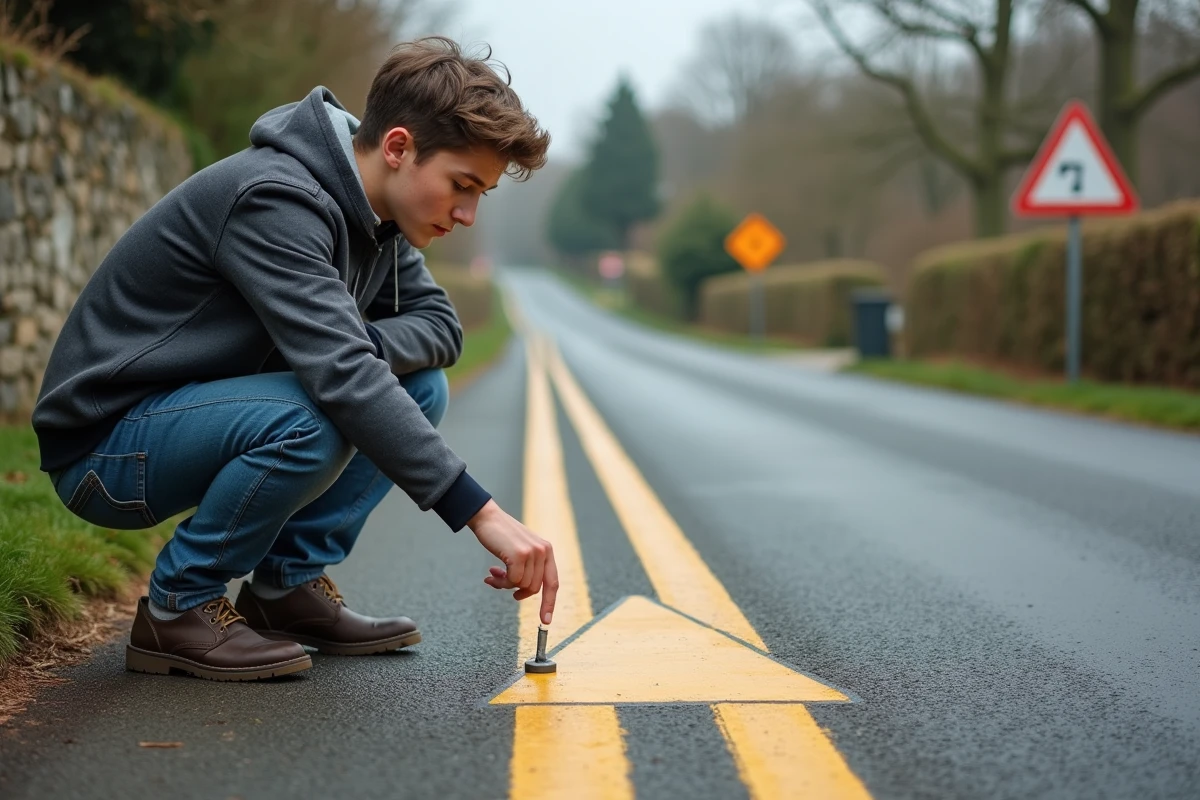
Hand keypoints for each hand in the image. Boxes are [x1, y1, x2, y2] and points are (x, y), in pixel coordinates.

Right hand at [468, 499, 558, 624]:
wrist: (487, 518)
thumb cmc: (501, 536)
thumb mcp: (520, 551)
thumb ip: (527, 568)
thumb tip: (522, 592)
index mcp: (546, 550)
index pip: (552, 583)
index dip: (549, 603)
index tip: (545, 621)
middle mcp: (543, 551)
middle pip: (534, 588)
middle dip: (517, 591)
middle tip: (501, 583)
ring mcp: (533, 552)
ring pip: (522, 586)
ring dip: (505, 585)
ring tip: (494, 575)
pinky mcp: (520, 555)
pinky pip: (512, 581)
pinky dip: (501, 582)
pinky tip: (492, 573)